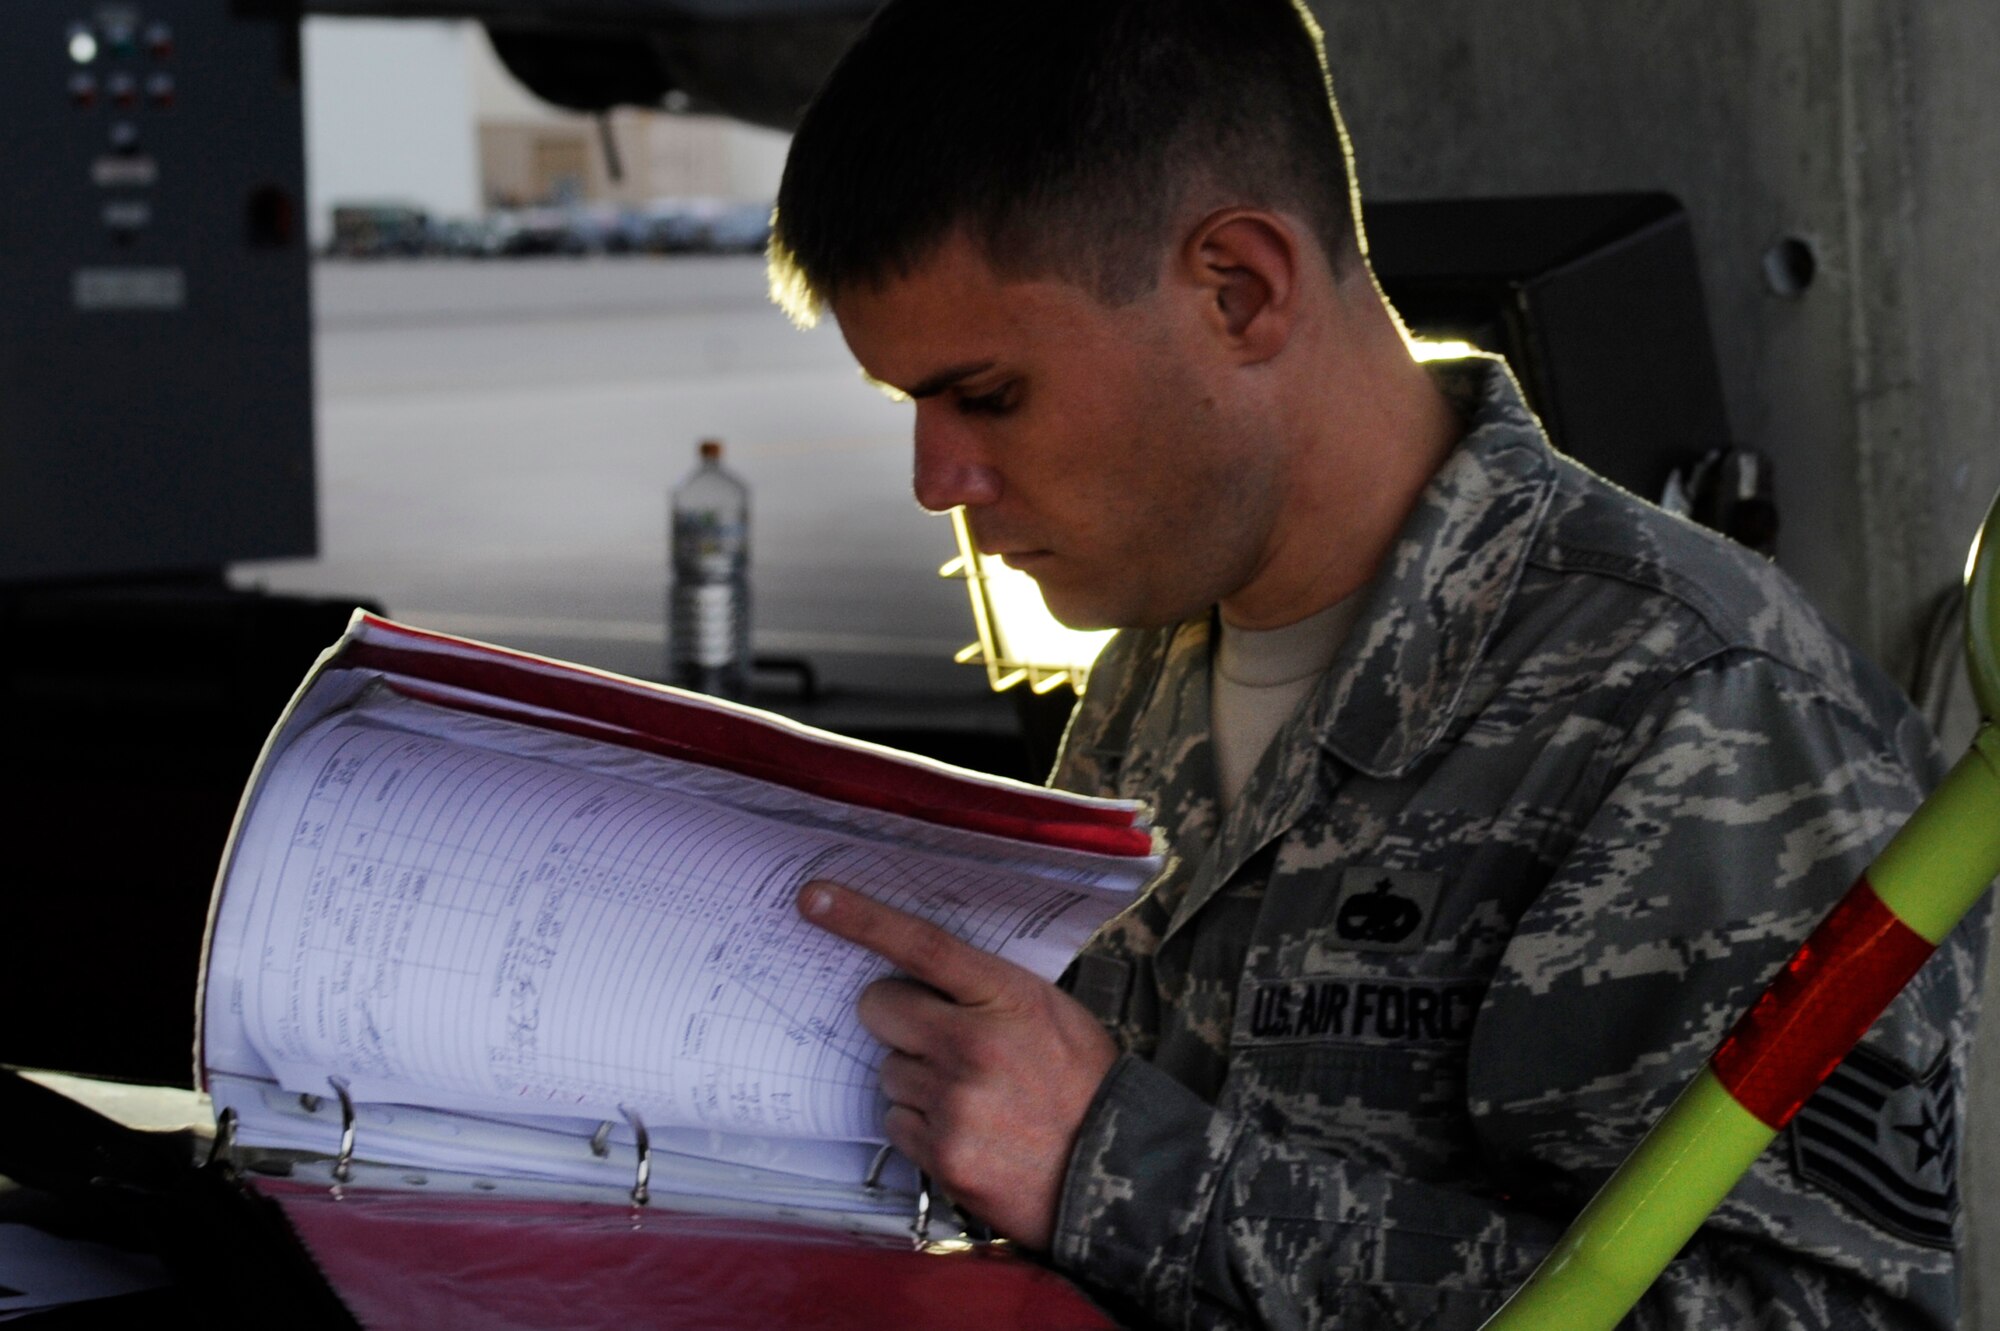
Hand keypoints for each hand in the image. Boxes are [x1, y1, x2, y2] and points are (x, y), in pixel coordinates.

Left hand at [797, 879, 1116, 1249]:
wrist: (1116, 1172)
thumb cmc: (1083, 1083)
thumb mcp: (1049, 1012)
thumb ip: (987, 990)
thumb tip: (920, 976)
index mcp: (1007, 997)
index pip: (921, 946)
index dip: (862, 918)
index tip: (815, 897)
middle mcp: (974, 1045)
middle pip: (878, 1007)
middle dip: (896, 1017)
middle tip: (936, 1036)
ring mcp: (954, 1102)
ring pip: (887, 1069)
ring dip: (915, 1078)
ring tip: (971, 1095)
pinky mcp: (942, 1154)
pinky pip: (896, 1122)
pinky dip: (922, 1126)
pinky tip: (967, 1130)